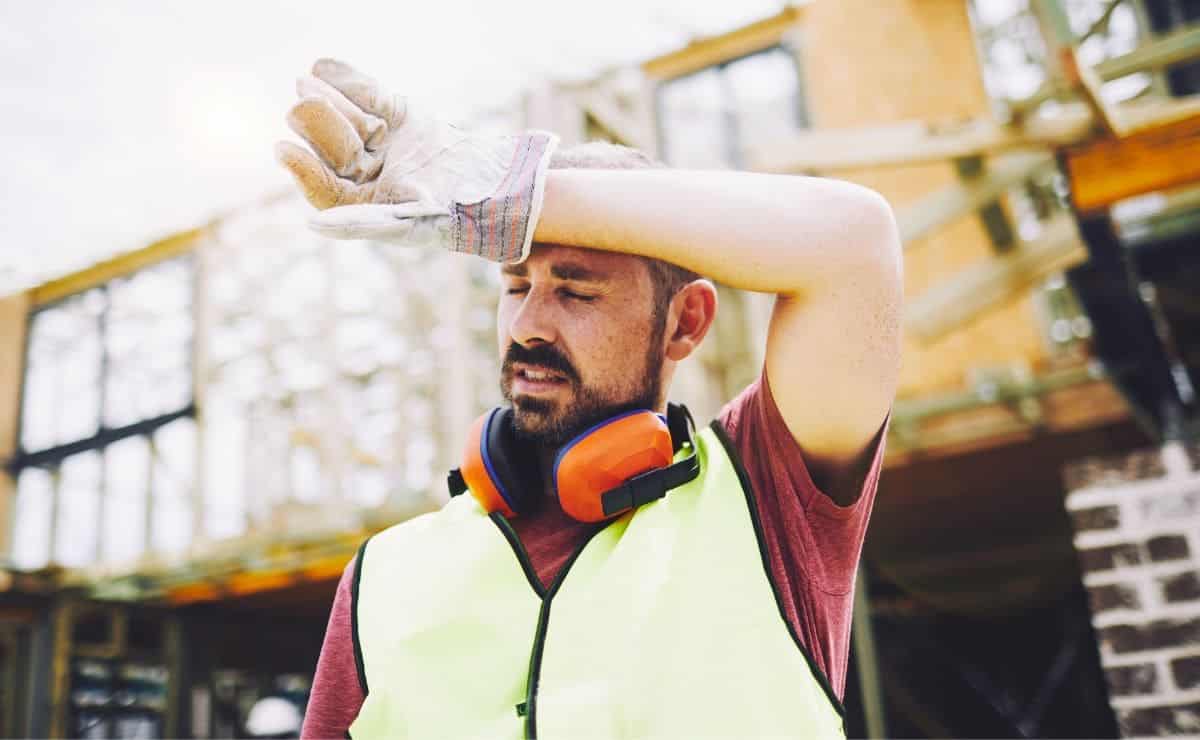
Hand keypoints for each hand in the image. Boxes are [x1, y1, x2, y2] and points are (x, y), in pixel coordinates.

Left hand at [276, 58, 557, 262]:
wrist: (501, 185)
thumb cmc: (456, 217)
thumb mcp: (410, 223)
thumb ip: (364, 225)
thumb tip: (314, 226)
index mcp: (366, 207)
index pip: (323, 188)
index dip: (302, 169)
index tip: (281, 148)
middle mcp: (369, 177)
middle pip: (333, 150)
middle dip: (318, 126)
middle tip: (300, 100)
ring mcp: (385, 145)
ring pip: (348, 120)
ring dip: (330, 100)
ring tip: (308, 80)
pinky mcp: (400, 117)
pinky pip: (371, 98)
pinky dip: (351, 81)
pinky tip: (324, 65)